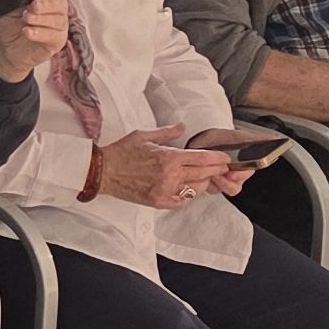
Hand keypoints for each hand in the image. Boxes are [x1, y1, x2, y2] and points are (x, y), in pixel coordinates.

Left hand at [0, 0, 75, 80]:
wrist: (2, 45)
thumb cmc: (8, 20)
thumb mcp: (8, 3)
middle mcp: (57, 8)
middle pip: (61, 2)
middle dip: (47, 4)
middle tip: (33, 6)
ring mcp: (58, 25)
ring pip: (58, 19)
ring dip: (41, 18)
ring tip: (26, 18)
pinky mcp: (56, 41)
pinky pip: (53, 36)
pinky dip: (40, 33)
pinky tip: (27, 32)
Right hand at [85, 127, 244, 209]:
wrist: (102, 172)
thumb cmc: (121, 152)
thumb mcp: (144, 135)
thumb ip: (167, 132)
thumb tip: (182, 126)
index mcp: (169, 158)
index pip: (202, 158)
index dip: (218, 158)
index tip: (225, 158)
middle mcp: (171, 176)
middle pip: (204, 174)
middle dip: (216, 170)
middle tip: (223, 167)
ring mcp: (166, 191)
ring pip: (196, 189)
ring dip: (202, 182)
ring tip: (203, 176)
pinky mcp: (159, 202)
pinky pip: (182, 201)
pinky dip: (187, 195)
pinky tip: (186, 188)